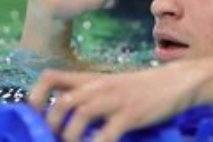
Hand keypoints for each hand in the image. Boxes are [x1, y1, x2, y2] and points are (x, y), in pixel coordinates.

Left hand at [29, 62, 200, 141]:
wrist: (177, 81)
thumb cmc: (145, 86)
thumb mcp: (115, 84)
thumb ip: (94, 94)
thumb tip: (69, 115)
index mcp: (94, 79)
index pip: (51, 77)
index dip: (36, 96)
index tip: (37, 115)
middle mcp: (100, 86)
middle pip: (60, 103)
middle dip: (52, 127)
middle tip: (58, 139)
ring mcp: (115, 100)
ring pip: (78, 117)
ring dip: (71, 137)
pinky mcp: (130, 115)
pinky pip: (104, 136)